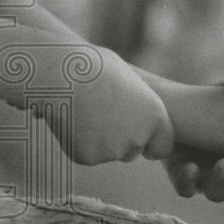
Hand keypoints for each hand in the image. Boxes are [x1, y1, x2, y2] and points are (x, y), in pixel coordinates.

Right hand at [43, 47, 173, 165]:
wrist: (61, 73)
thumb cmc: (93, 66)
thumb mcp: (128, 79)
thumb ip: (138, 103)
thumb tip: (136, 114)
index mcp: (155, 118)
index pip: (162, 148)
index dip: (150, 143)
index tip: (140, 140)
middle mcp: (138, 138)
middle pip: (131, 152)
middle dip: (119, 140)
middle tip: (101, 115)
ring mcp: (113, 151)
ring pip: (107, 153)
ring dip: (98, 140)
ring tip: (84, 112)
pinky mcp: (88, 157)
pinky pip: (85, 154)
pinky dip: (78, 142)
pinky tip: (72, 121)